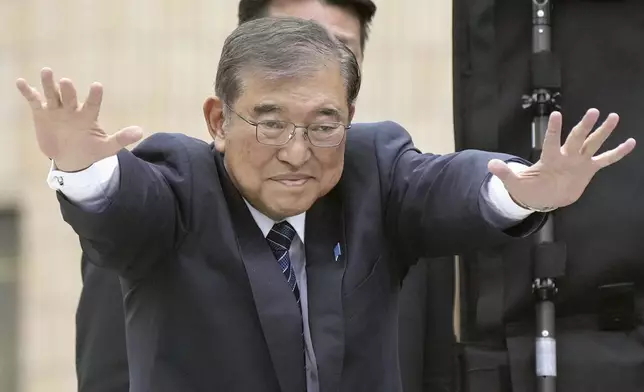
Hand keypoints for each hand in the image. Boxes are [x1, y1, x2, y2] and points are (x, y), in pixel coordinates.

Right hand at [16, 67, 142, 171]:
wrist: (70, 158)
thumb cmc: (90, 150)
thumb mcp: (106, 148)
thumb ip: (121, 139)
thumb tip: (140, 131)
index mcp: (88, 116)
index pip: (92, 104)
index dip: (94, 96)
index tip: (97, 86)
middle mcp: (72, 109)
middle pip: (69, 97)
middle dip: (67, 90)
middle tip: (66, 81)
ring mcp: (56, 110)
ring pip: (52, 94)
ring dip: (49, 84)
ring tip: (47, 71)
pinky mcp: (42, 113)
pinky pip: (34, 100)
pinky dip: (28, 92)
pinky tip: (21, 82)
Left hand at [488, 108, 635, 209]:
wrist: (543, 197)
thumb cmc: (528, 188)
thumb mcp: (514, 182)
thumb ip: (505, 173)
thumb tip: (490, 165)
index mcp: (549, 158)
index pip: (551, 141)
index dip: (553, 129)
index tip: (556, 114)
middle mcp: (566, 156)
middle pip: (577, 138)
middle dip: (584, 126)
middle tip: (593, 111)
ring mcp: (579, 161)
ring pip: (593, 143)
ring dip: (603, 132)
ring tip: (613, 116)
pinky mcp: (588, 169)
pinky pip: (605, 160)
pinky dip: (617, 153)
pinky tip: (630, 142)